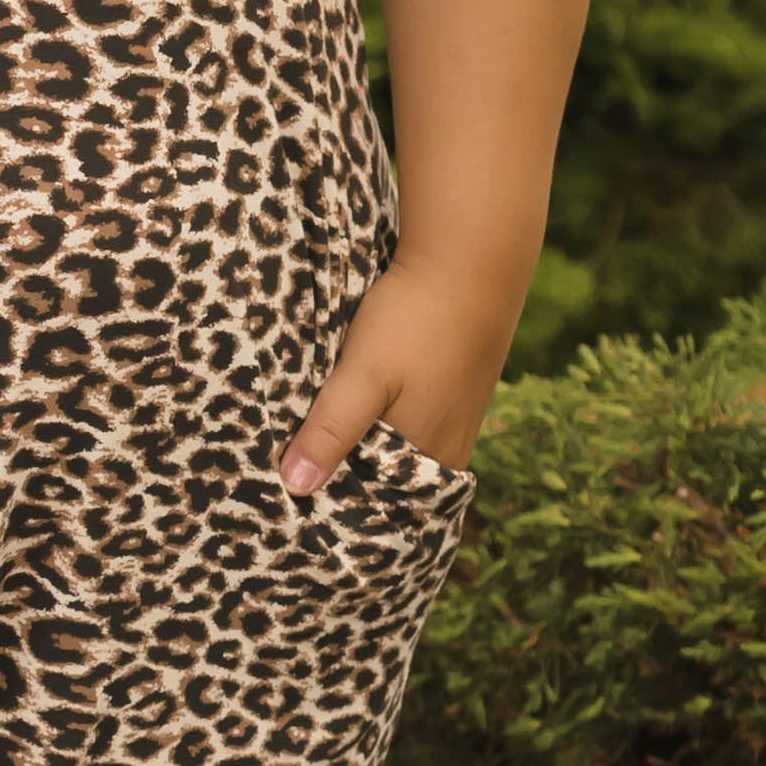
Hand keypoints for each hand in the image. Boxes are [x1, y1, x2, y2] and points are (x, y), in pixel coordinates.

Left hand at [279, 257, 519, 493]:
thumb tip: (296, 487)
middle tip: (302, 477)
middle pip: (392, 480)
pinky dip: (386, 421)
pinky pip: (414, 422)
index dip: (342, 506)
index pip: (381, 506)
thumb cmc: (415, 320)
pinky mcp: (454, 387)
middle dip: (352, 479)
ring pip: (402, 448)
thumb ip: (331, 431)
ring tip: (323, 444)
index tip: (300, 507)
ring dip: (366, 446)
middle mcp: (450, 446)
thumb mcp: (362, 377)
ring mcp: (457, 416)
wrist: (469, 258)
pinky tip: (362, 406)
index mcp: (431, 457)